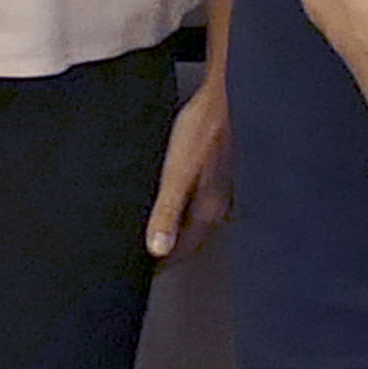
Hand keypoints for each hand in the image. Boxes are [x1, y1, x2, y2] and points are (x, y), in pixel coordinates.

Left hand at [147, 74, 233, 259]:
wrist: (227, 96)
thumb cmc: (202, 129)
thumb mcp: (177, 173)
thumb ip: (166, 212)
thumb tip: (157, 249)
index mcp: (207, 210)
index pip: (181, 251)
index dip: (159, 264)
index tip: (140, 272)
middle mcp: (217, 205)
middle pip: (190, 239)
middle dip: (169, 250)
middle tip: (146, 260)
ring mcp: (221, 189)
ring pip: (195, 220)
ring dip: (176, 230)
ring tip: (156, 235)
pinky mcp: (219, 172)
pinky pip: (199, 201)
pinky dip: (183, 208)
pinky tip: (175, 199)